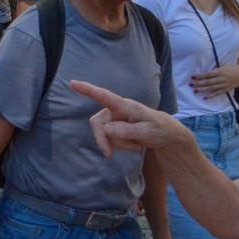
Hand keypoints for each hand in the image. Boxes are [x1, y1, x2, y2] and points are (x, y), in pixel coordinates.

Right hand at [70, 80, 188, 156]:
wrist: (166, 136)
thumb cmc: (159, 129)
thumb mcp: (147, 132)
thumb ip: (127, 130)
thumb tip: (106, 129)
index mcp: (125, 106)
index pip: (104, 96)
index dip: (87, 90)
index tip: (72, 83)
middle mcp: (116, 110)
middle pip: (98, 123)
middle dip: (102, 139)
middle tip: (109, 155)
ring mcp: (115, 119)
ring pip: (104, 134)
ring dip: (118, 143)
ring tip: (137, 143)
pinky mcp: (116, 128)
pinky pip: (109, 139)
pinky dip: (119, 145)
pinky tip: (133, 143)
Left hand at [189, 66, 238, 96]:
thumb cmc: (231, 68)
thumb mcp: (223, 66)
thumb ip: (214, 69)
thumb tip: (204, 68)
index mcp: (221, 71)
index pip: (208, 74)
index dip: (200, 76)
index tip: (192, 76)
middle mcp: (222, 78)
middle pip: (208, 81)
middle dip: (199, 83)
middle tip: (191, 84)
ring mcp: (224, 84)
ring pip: (212, 88)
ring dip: (203, 89)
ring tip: (195, 91)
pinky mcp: (226, 89)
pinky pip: (218, 93)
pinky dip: (211, 96)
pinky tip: (205, 97)